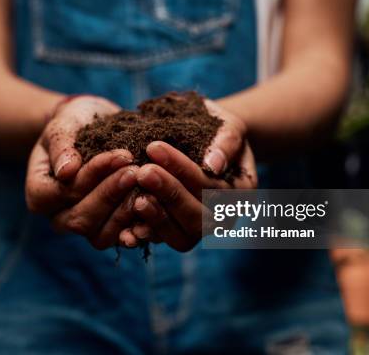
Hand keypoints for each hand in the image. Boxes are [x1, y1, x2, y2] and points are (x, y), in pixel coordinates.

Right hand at [25, 95, 140, 248]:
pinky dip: (140, 228)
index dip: (89, 178)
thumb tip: (66, 171)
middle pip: (80, 220)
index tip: (119, 155)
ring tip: (146, 186)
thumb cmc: (75, 123)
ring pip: (100, 236)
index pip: (60, 194)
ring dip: (125, 212)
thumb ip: (62, 146)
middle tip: (135, 171)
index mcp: (40, 193)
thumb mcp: (65, 125)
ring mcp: (86, 227)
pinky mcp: (111, 229)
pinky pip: (123, 239)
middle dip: (110, 194)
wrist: (96, 127)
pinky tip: (156, 207)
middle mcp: (59, 216)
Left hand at [119, 100, 256, 251]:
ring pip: (182, 237)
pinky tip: (127, 228)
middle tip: (143, 172)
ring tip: (135, 198)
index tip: (154, 147)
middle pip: (198, 217)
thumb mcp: (228, 126)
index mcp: (241, 193)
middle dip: (169, 193)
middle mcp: (223, 218)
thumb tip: (213, 163)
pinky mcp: (177, 234)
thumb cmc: (218, 130)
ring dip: (157, 218)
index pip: (211, 186)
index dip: (183, 170)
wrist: (207, 142)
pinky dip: (144, 235)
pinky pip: (162, 242)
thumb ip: (226, 141)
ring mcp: (200, 230)